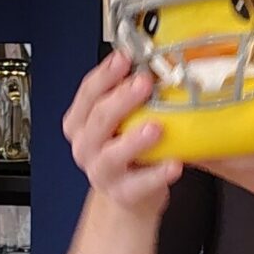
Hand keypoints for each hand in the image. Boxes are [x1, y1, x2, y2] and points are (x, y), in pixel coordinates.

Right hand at [63, 50, 181, 217]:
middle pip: (98, 119)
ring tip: (155, 127)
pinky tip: (173, 163)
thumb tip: (153, 61)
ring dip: (133, 140)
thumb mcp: (120, 119)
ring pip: (111, 155)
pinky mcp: (123, 193)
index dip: (106, 74)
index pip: (88, 93)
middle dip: (121, 99)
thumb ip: (127, 94)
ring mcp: (102, 171)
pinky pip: (138, 185)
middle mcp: (86, 146)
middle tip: (143, 83)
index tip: (125, 58)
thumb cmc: (126, 149)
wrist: (130, 194)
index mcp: (81, 122)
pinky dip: (156, 175)